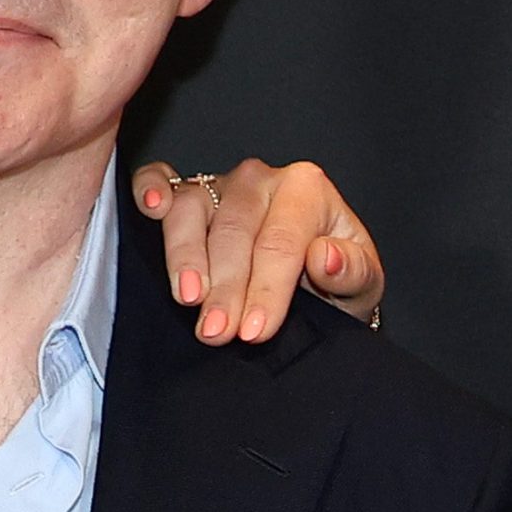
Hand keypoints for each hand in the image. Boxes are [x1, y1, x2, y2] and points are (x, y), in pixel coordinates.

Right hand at [131, 157, 384, 342]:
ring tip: (188, 299)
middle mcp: (260, 179)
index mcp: (307, 189)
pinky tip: (149, 208)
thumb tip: (327, 257)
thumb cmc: (337, 279)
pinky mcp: (186, 192)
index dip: (266, 288)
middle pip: (234, 231)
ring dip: (185, 256)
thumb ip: (353, 271)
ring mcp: (220, 183)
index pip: (281, 241)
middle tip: (218, 332)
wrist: (318, 281)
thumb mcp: (362, 284)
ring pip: (192, 209)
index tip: (255, 332)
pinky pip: (160, 180)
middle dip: (225, 287)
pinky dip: (149, 189)